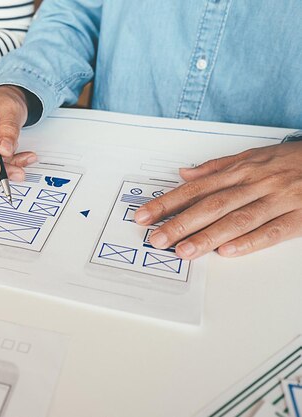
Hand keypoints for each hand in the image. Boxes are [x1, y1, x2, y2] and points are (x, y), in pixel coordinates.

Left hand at [134, 142, 301, 258]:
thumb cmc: (291, 160)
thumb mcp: (253, 156)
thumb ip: (217, 167)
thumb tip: (183, 174)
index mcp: (240, 171)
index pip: (195, 189)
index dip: (167, 203)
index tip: (144, 216)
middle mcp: (254, 184)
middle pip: (211, 205)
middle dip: (180, 222)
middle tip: (156, 238)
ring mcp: (277, 200)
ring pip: (237, 219)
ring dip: (208, 236)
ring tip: (183, 250)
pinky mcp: (299, 216)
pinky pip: (272, 230)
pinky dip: (250, 241)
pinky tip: (228, 252)